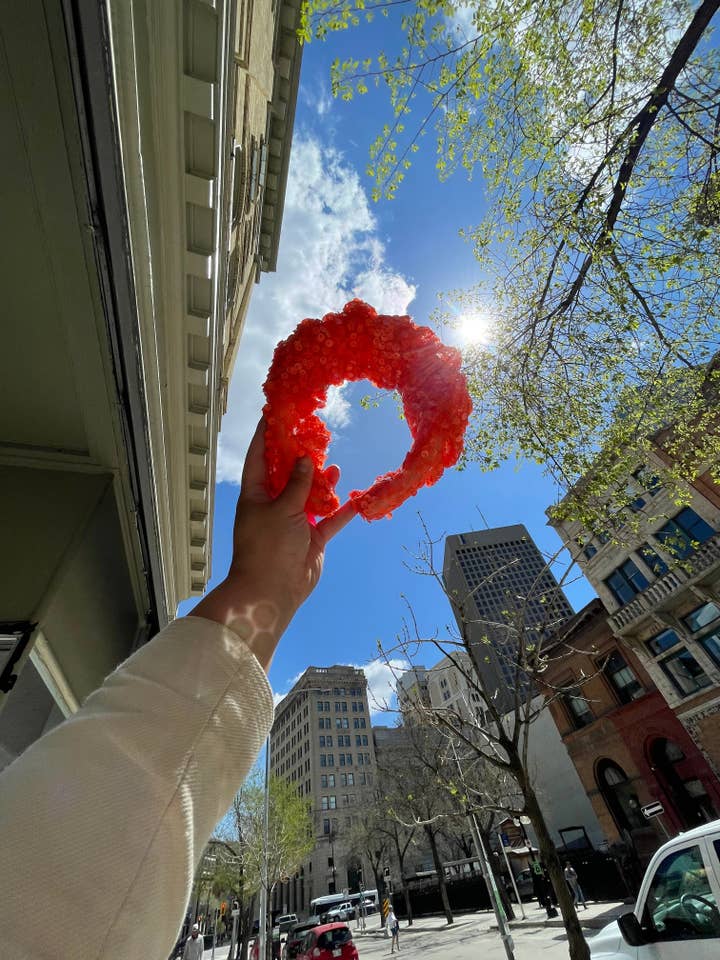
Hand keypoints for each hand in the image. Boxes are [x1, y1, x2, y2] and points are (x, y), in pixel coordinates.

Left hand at [189, 419, 354, 668]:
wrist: (273, 591)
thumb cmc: (268, 547)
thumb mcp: (282, 509)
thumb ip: (297, 484)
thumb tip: (304, 459)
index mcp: (256, 495)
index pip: (258, 457)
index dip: (265, 436)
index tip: (273, 413)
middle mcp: (273, 505)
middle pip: (287, 474)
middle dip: (299, 457)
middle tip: (314, 435)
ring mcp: (293, 522)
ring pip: (310, 495)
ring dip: (321, 482)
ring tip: (333, 467)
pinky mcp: (311, 539)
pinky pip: (329, 520)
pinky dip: (342, 512)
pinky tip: (358, 500)